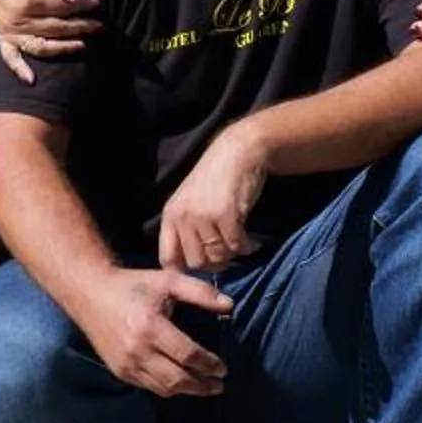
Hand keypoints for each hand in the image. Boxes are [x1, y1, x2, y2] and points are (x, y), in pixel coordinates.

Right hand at [0, 0, 98, 79]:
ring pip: (41, 45)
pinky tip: (31, 79)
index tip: (96, 3)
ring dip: (63, 47)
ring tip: (83, 44)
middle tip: (98, 25)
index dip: (83, 5)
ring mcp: (9, 30)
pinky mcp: (1, 35)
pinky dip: (19, 69)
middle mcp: (18, 19)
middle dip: (80, 27)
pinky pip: (10, 56)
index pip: (63, 8)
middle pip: (56, 28)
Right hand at [80, 267, 234, 397]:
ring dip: (187, 391)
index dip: (209, 364)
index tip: (223, 368)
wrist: (91, 293)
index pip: (187, 355)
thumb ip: (200, 292)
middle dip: (202, 386)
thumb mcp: (168, 280)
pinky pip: (148, 387)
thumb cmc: (133, 285)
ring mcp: (127, 364)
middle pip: (177, 379)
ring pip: (163, 388)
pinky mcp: (119, 371)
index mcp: (151, 326)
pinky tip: (180, 383)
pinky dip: (167, 388)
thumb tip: (229, 305)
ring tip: (204, 387)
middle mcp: (138, 350)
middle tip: (219, 385)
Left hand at [158, 123, 268, 274]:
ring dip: (234, 255)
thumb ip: (186, 229)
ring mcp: (204, 216)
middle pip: (197, 263)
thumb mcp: (190, 201)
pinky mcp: (226, 215)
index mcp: (171, 215)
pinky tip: (253, 242)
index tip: (203, 267)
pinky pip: (237, 246)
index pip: (168, 259)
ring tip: (242, 243)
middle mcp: (183, 217)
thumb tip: (192, 266)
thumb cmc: (216, 178)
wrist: (238, 151)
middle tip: (229, 253)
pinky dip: (248, 247)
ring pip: (218, 257)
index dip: (184, 271)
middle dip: (215, 262)